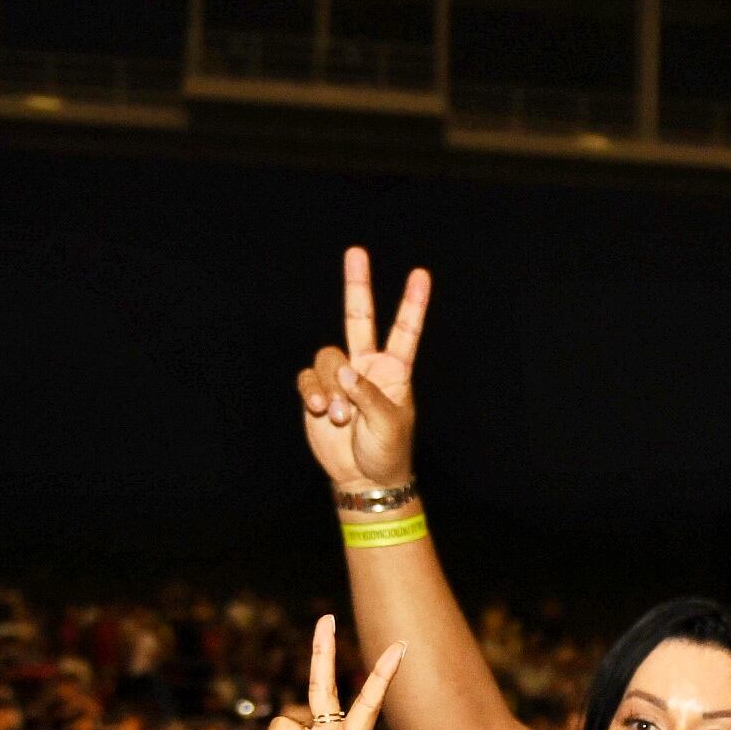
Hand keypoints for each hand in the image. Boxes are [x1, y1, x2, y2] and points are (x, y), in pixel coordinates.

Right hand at [295, 247, 429, 498]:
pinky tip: (320, 410)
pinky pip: (309, 378)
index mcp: (394, 371)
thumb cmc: (387, 450)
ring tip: (338, 415)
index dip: (412, 304)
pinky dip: (312, 391)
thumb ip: (368, 395)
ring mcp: (340, 377)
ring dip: (330, 385)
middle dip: (357, 285)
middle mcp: (366, 366)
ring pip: (327, 357)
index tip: (421, 274)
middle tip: (356, 252)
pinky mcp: (317, 391)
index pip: (404, 331)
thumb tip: (345, 371)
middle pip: (359, 318)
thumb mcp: (388, 424)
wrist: (364, 478)